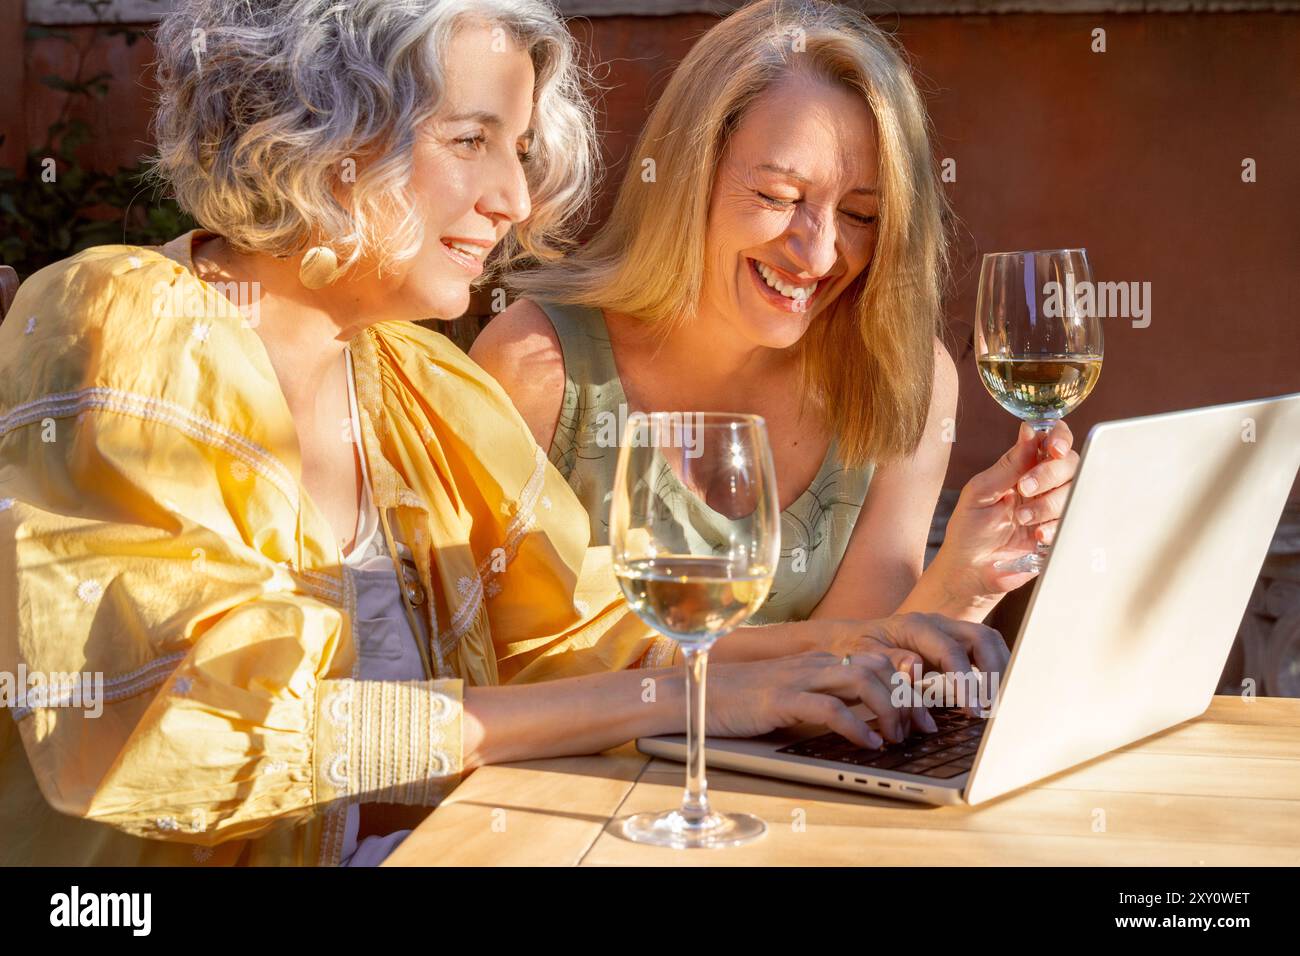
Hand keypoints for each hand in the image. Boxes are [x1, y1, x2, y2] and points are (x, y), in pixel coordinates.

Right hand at [703, 651, 936, 747]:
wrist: (697, 692)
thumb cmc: (746, 698)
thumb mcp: (797, 693)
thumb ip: (830, 696)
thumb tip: (869, 719)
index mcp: (823, 660)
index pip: (880, 661)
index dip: (910, 686)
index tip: (926, 716)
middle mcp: (817, 663)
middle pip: (881, 668)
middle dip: (908, 700)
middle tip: (920, 731)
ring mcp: (799, 678)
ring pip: (863, 681)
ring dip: (888, 711)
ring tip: (896, 738)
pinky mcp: (781, 698)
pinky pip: (829, 707)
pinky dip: (855, 726)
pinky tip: (866, 743)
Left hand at [809, 613, 1006, 714]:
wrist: (851, 639)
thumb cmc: (857, 649)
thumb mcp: (863, 656)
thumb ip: (888, 661)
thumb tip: (915, 666)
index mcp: (916, 626)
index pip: (951, 652)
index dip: (965, 681)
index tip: (974, 709)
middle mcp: (938, 624)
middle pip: (982, 638)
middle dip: (995, 671)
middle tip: (994, 706)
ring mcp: (949, 631)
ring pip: (989, 641)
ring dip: (1000, 670)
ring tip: (999, 702)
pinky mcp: (954, 643)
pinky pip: (983, 651)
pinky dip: (994, 670)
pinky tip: (993, 694)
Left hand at [936, 419, 1079, 597]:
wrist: (971, 572)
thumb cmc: (970, 530)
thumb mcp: (980, 493)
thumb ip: (1007, 465)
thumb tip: (1028, 432)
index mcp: (1023, 469)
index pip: (1051, 442)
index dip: (1059, 438)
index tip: (1054, 448)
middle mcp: (1043, 486)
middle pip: (1070, 464)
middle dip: (1049, 474)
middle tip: (1023, 489)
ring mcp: (1054, 510)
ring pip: (1074, 492)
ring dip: (1048, 504)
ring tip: (1021, 520)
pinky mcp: (1061, 533)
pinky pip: (1074, 522)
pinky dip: (1056, 527)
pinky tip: (1037, 537)